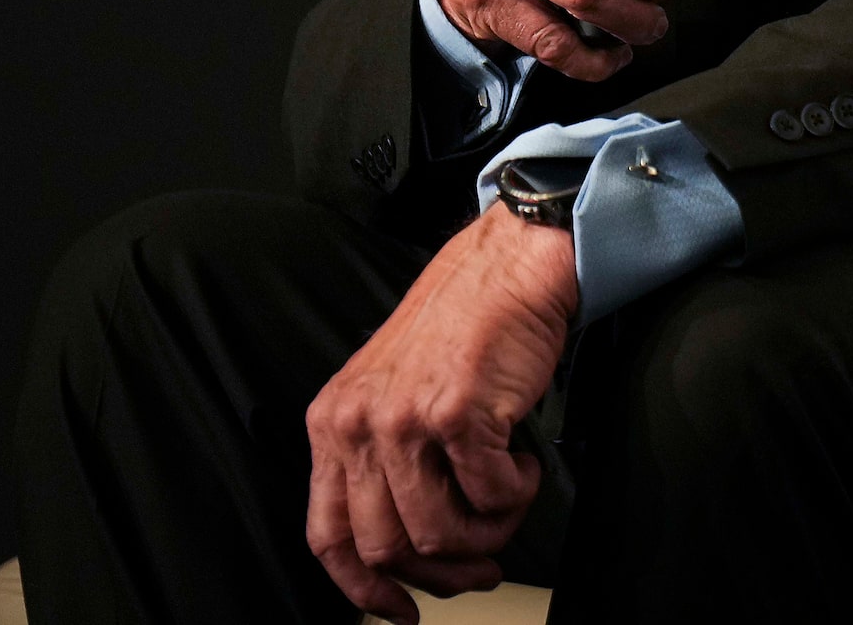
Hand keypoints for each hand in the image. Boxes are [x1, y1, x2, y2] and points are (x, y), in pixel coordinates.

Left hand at [304, 205, 577, 621]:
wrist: (511, 262)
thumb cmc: (465, 320)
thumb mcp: (394, 388)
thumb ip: (384, 455)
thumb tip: (412, 539)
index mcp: (333, 421)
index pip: (327, 536)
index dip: (363, 589)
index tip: (398, 609)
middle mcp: (360, 423)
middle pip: (388, 545)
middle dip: (443, 570)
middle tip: (482, 564)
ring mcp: (407, 420)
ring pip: (440, 532)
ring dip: (488, 533)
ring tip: (509, 500)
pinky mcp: (461, 415)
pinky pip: (490, 497)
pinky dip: (516, 495)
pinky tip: (524, 466)